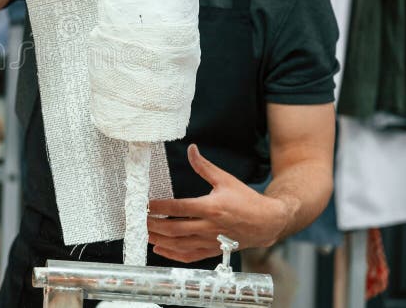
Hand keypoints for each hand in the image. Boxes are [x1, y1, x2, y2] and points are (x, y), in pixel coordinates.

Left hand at [147, 144, 290, 263]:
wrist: (267, 222)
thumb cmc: (246, 200)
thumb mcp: (225, 180)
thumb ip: (204, 167)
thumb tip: (191, 149)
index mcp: (211, 207)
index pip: (178, 208)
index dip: (158, 207)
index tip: (145, 205)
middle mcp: (209, 226)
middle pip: (174, 229)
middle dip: (153, 225)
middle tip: (138, 221)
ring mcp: (210, 241)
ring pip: (178, 244)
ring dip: (159, 240)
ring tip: (143, 234)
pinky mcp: (212, 251)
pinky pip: (189, 256)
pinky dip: (172, 254)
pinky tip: (159, 249)